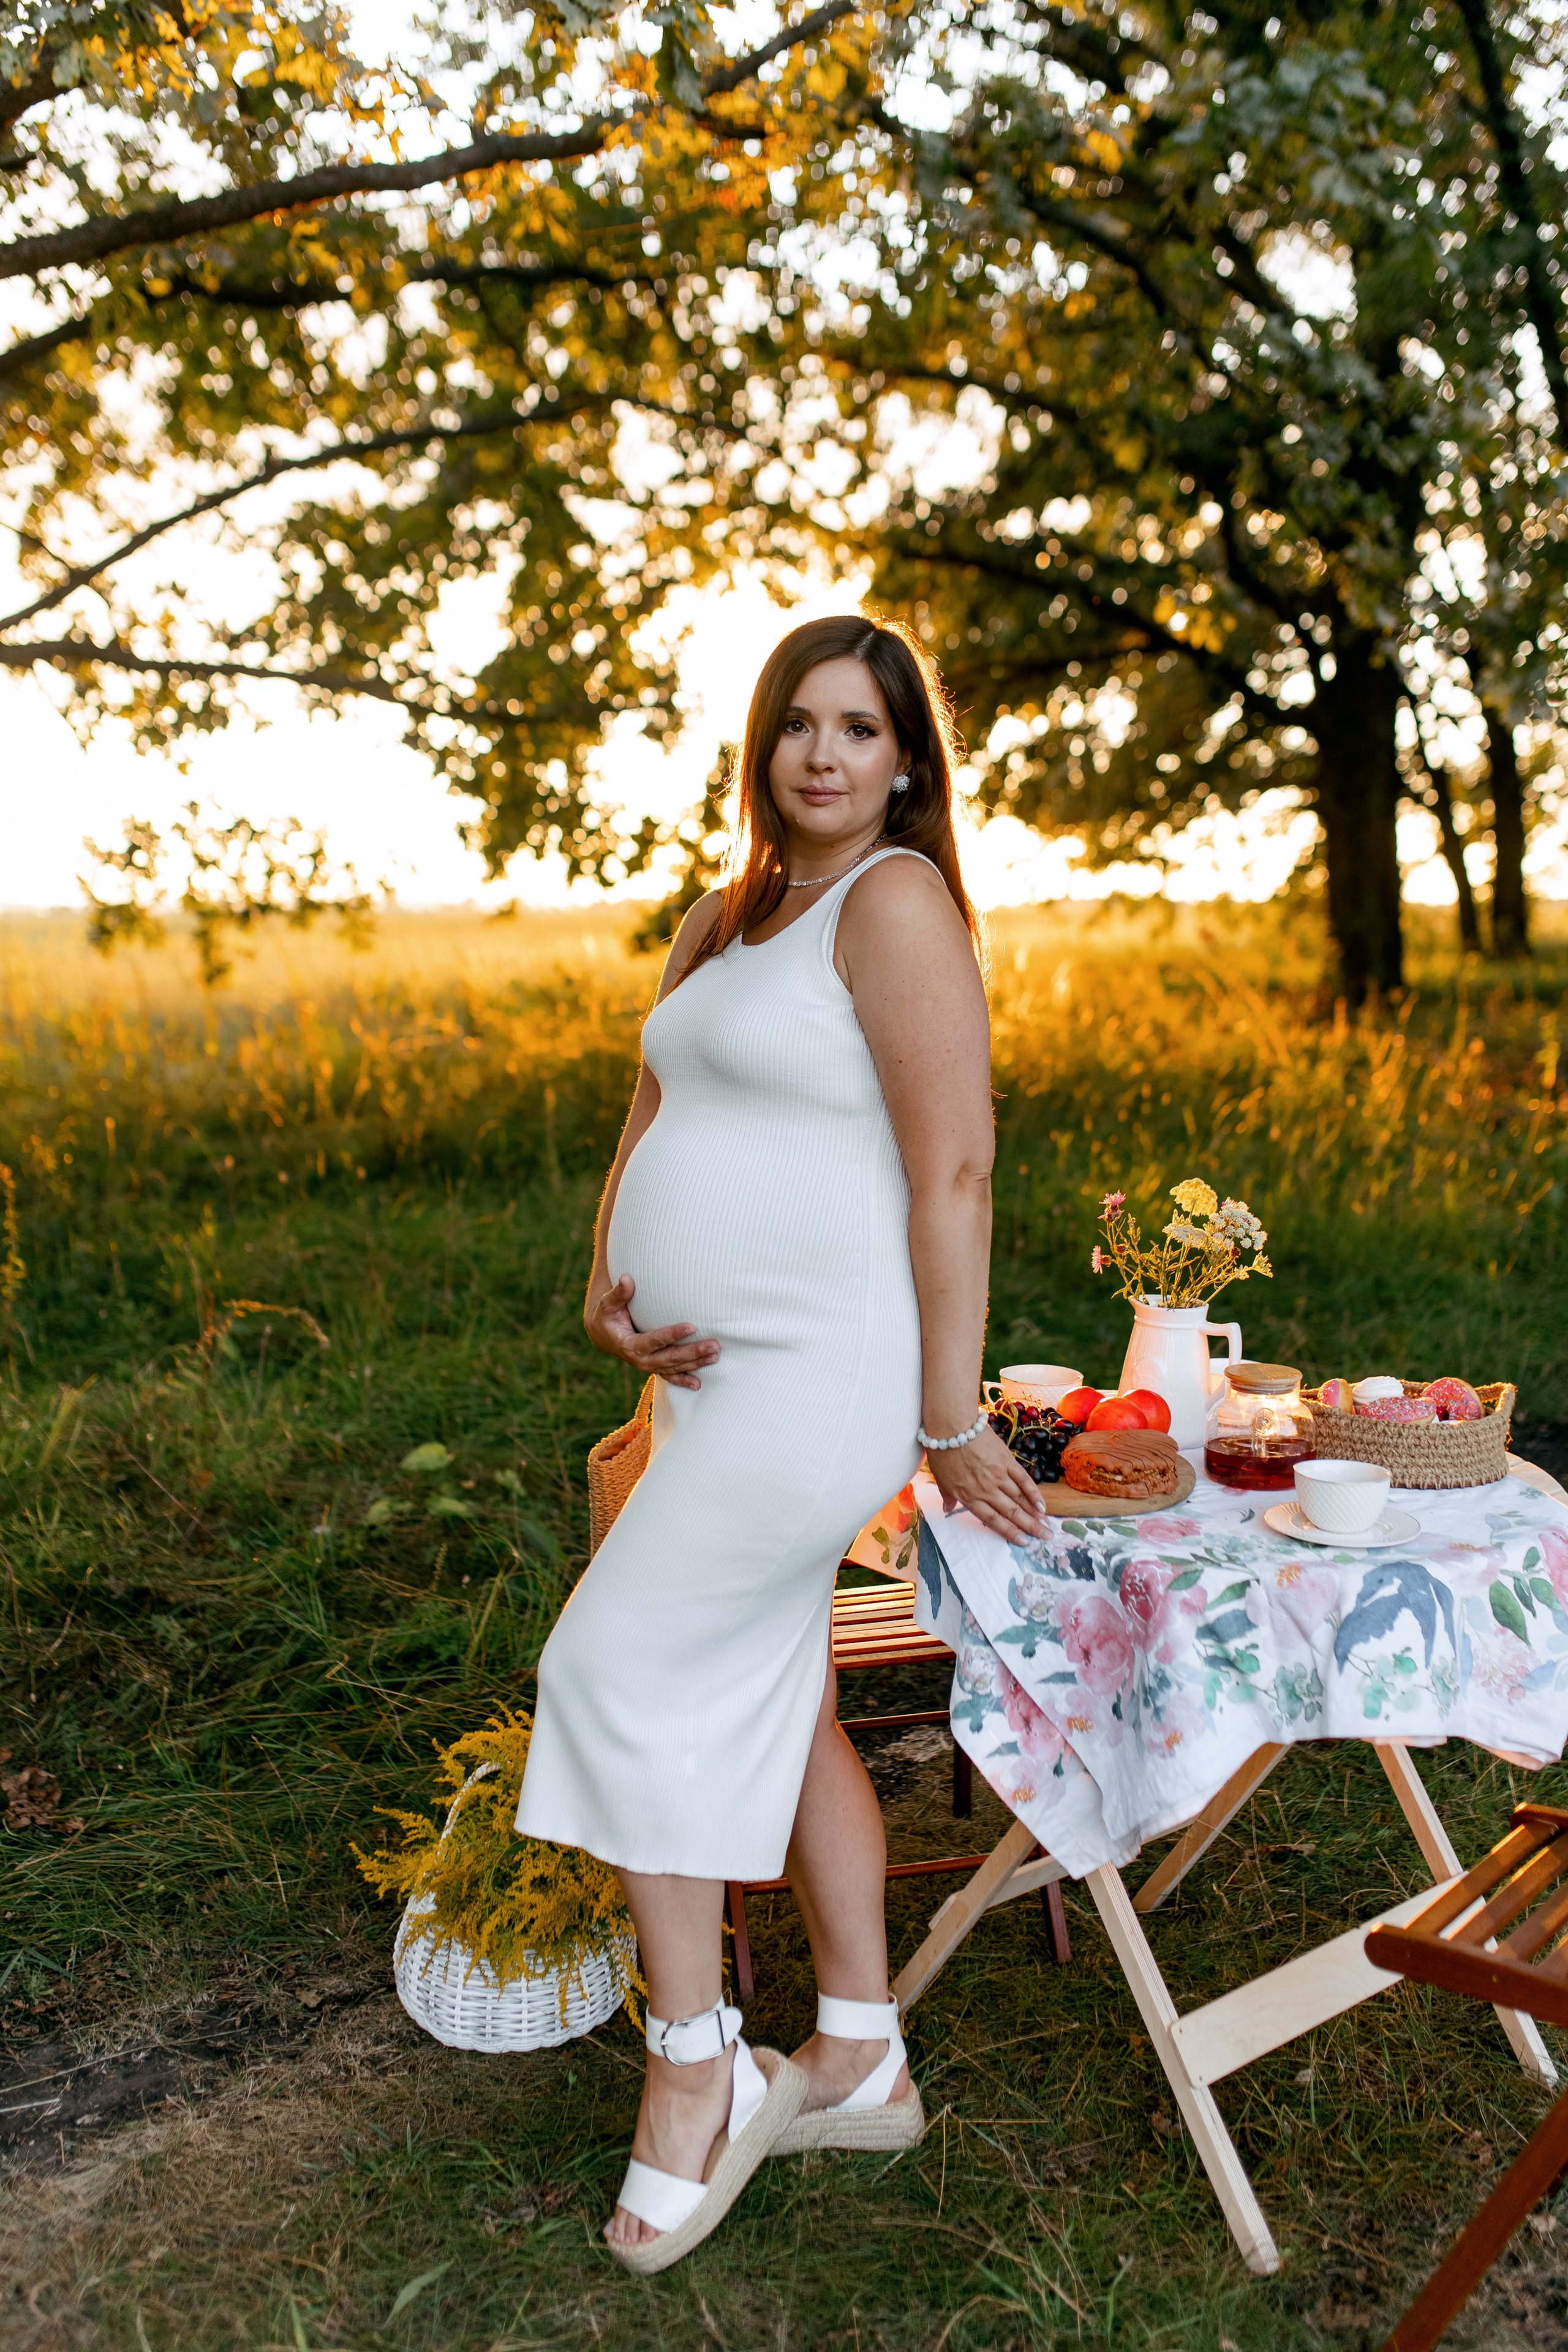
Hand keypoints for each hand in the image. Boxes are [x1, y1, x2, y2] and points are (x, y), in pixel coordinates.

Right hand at [584, 1272, 719, 1391]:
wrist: (602, 1335)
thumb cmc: (607, 1315)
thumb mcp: (608, 1304)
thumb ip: (619, 1293)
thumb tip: (626, 1277)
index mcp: (630, 1345)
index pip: (655, 1340)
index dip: (673, 1334)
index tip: (692, 1326)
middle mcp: (640, 1360)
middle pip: (670, 1358)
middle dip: (693, 1352)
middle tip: (714, 1345)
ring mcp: (648, 1366)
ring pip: (674, 1367)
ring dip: (696, 1363)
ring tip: (715, 1356)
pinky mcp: (653, 1367)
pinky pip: (670, 1376)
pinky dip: (683, 1380)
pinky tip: (698, 1384)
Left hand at [926, 1425, 1047, 1543]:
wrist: (951, 1425)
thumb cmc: (942, 1450)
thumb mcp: (940, 1478)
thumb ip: (948, 1496)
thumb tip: (947, 1509)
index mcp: (969, 1497)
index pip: (993, 1520)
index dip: (1010, 1532)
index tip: (1024, 1542)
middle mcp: (986, 1490)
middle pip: (1012, 1512)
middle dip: (1030, 1527)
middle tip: (1046, 1537)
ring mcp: (998, 1475)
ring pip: (1020, 1499)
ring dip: (1035, 1514)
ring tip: (1047, 1525)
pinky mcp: (1007, 1461)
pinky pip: (1023, 1480)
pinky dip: (1034, 1493)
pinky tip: (1042, 1504)